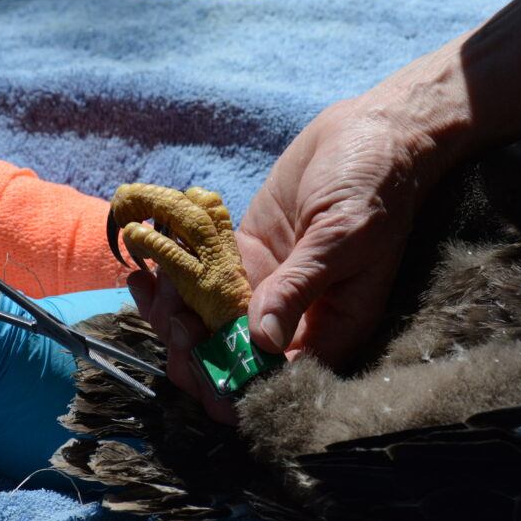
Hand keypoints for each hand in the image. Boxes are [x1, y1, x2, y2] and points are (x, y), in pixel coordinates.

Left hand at [129, 88, 457, 420]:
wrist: (371, 133)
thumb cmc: (374, 186)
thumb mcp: (341, 237)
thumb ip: (300, 286)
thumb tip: (261, 340)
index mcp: (331, 327)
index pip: (278, 379)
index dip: (236, 387)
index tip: (201, 372)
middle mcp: (296, 317)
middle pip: (235, 358)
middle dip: (197, 352)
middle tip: (175, 322)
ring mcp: (266, 285)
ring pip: (210, 322)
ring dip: (177, 316)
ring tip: (157, 292)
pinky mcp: (246, 254)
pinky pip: (203, 280)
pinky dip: (173, 281)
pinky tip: (146, 274)